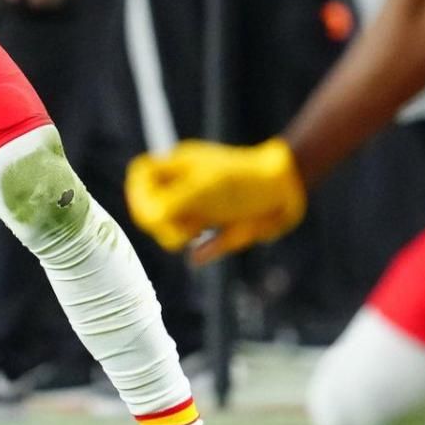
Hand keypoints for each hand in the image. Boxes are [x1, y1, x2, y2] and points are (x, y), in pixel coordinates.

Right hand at [125, 137, 305, 264]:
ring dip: (179, 234)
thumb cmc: (241, 181)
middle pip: (154, 205)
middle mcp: (189, 184)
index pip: (142, 175)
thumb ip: (168, 204)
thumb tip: (148, 219)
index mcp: (179, 166)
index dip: (138, 193)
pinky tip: (197, 258)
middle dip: (159, 222)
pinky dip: (201, 251)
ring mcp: (206, 204)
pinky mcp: (224, 224)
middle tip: (176, 231)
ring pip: (177, 226)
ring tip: (196, 234)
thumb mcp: (200, 190)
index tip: (148, 211)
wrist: (287, 188)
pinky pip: (203, 244)